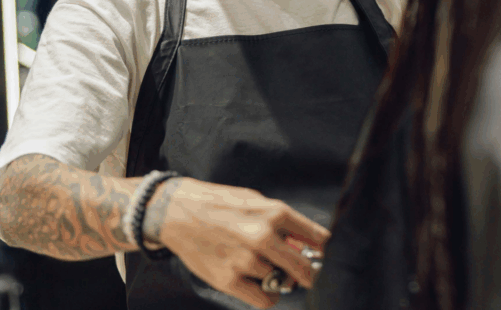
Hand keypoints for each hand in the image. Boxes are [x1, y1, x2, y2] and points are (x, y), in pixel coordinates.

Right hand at [151, 178, 329, 308]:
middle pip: (304, 267)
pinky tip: (262, 286)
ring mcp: (245, 260)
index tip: (322, 255)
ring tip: (266, 269)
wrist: (177, 212)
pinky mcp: (228, 280)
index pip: (318, 238)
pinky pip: (264, 300)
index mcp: (275, 212)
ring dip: (279, 280)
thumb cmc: (221, 204)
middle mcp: (263, 237)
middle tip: (309, 275)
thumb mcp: (256, 201)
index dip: (323, 250)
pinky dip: (267, 296)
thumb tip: (306, 245)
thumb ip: (282, 222)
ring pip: (281, 283)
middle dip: (310, 273)